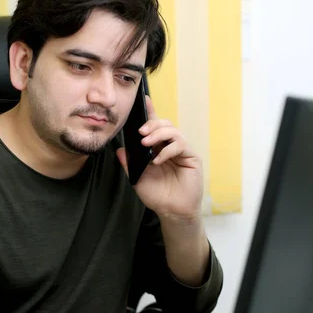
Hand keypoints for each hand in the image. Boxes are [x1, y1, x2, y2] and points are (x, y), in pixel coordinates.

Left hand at [117, 96, 202, 220]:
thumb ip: (129, 164)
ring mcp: (182, 151)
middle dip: (151, 125)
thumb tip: (120, 150)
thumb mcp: (137, 179)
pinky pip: (180, 145)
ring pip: (173, 131)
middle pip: (164, 125)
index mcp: (158, 149)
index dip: (151, 113)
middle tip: (140, 133)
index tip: (144, 100)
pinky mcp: (191, 158)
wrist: (172, 211)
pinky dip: (168, 149)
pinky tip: (158, 159)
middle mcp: (170, 147)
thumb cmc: (157, 195)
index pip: (154, 128)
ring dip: (158, 134)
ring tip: (146, 143)